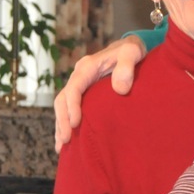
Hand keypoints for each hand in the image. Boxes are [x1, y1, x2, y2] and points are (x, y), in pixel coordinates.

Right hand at [53, 35, 146, 151]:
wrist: (131, 47)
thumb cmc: (132, 50)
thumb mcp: (133, 53)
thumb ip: (127, 68)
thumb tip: (120, 89)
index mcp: (87, 67)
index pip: (74, 88)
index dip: (72, 106)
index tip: (75, 124)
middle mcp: (79, 75)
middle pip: (62, 99)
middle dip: (62, 120)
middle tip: (66, 140)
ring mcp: (80, 83)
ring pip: (62, 105)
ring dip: (60, 125)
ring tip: (61, 146)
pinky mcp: (84, 91)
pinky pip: (70, 108)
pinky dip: (66, 123)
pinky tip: (67, 140)